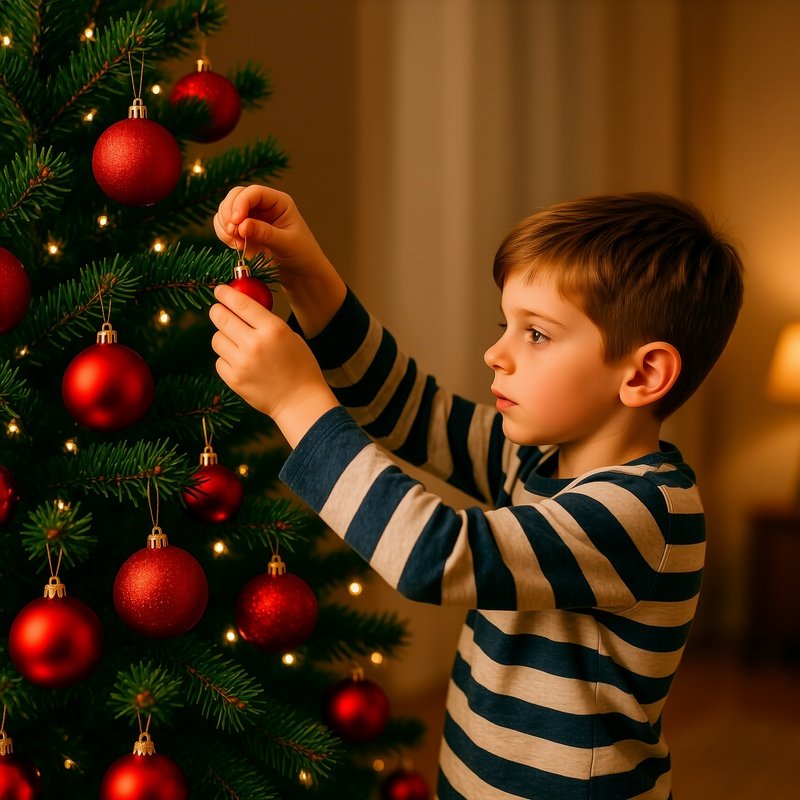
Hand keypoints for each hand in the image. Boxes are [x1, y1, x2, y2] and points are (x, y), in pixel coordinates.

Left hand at [209, 284, 338, 447]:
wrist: (300, 401)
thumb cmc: (300, 367)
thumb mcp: (290, 336)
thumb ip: (266, 323)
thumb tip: (241, 308)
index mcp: (272, 329)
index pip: (241, 304)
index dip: (226, 294)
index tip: (219, 290)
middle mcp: (254, 344)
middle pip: (221, 318)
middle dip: (217, 311)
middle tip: (218, 311)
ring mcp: (242, 363)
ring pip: (217, 340)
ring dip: (223, 337)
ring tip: (236, 343)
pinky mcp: (234, 380)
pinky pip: (219, 361)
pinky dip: (226, 359)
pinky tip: (240, 363)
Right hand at [213, 185, 345, 336]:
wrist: (301, 275)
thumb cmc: (302, 256)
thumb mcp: (287, 244)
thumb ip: (265, 233)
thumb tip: (242, 225)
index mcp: (278, 202)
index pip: (254, 192)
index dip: (241, 203)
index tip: (236, 222)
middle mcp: (263, 206)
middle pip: (235, 196)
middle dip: (229, 213)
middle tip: (233, 232)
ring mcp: (251, 218)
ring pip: (226, 210)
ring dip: (225, 225)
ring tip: (238, 243)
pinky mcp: (243, 233)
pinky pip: (224, 227)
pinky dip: (224, 235)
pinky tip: (237, 246)